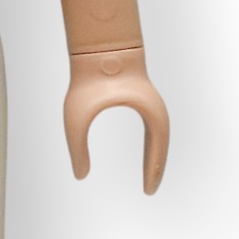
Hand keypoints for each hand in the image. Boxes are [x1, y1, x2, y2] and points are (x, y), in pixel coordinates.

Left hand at [63, 47, 169, 193]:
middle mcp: (154, 108)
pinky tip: (144, 153)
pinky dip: (150, 143)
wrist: (97, 46)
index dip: (154, 171)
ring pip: (158, 136)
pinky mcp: (140, 97)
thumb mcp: (77, 117)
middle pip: (161, 144)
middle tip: (149, 190)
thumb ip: (77, 147)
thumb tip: (80, 175)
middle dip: (156, 167)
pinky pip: (150, 126)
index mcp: (149, 113)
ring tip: (149, 175)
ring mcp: (149, 102)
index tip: (148, 191)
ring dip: (154, 155)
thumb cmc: (88, 79)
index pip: (158, 148)